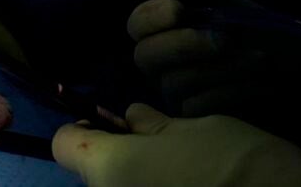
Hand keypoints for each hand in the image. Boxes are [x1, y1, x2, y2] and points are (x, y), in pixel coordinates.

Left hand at [52, 104, 300, 186]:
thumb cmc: (235, 160)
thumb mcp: (192, 128)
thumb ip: (152, 126)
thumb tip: (133, 119)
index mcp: (108, 167)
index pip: (64, 144)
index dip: (82, 129)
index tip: (110, 125)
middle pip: (93, 174)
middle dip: (115, 158)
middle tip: (154, 146)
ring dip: (138, 180)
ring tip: (179, 171)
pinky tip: (189, 186)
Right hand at [127, 0, 300, 118]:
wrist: (299, 68)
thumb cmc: (259, 31)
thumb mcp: (229, 2)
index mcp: (163, 32)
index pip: (137, 24)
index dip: (151, 17)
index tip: (180, 9)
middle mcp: (161, 64)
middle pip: (146, 56)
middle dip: (183, 44)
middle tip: (225, 39)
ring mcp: (175, 93)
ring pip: (176, 81)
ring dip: (221, 67)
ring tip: (259, 58)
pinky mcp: (196, 118)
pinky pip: (199, 106)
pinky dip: (233, 89)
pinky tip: (259, 81)